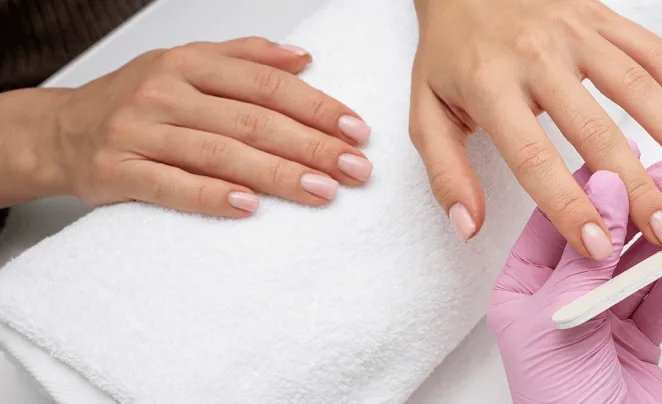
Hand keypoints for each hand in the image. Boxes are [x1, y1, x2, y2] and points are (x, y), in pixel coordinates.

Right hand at [49, 37, 372, 215]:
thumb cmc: (136, 100)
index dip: (317, 107)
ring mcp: (140, 132)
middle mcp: (165, 93)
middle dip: (312, 146)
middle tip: (356, 168)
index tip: (357, 130)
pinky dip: (211, 197)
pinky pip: (171, 185)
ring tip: (322, 191)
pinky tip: (249, 207)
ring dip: (277, 175)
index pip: (267, 84)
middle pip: (253, 121)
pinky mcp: (116, 171)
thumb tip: (302, 58)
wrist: (60, 131)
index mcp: (189, 64)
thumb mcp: (187, 64)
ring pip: (220, 153)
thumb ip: (245, 58)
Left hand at [411, 0, 661, 259]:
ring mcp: (574, 31)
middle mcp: (537, 56)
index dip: (569, 207)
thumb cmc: (451, 52)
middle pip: (597, 131)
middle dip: (638, 188)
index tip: (598, 246)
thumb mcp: (428, 112)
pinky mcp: (600, 14)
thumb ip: (446, 174)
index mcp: (490, 86)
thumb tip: (469, 226)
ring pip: (637, 85)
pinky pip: (651, 49)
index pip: (535, 159)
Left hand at [489, 159, 661, 403]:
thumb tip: (605, 187)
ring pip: (640, 266)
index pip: (557, 224)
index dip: (593, 190)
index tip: (624, 159)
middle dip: (641, 208)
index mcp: (522, 290)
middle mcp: (561, 299)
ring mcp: (602, 319)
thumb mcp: (562, 320)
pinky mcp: (638, 340)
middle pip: (606, 240)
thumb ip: (586, 256)